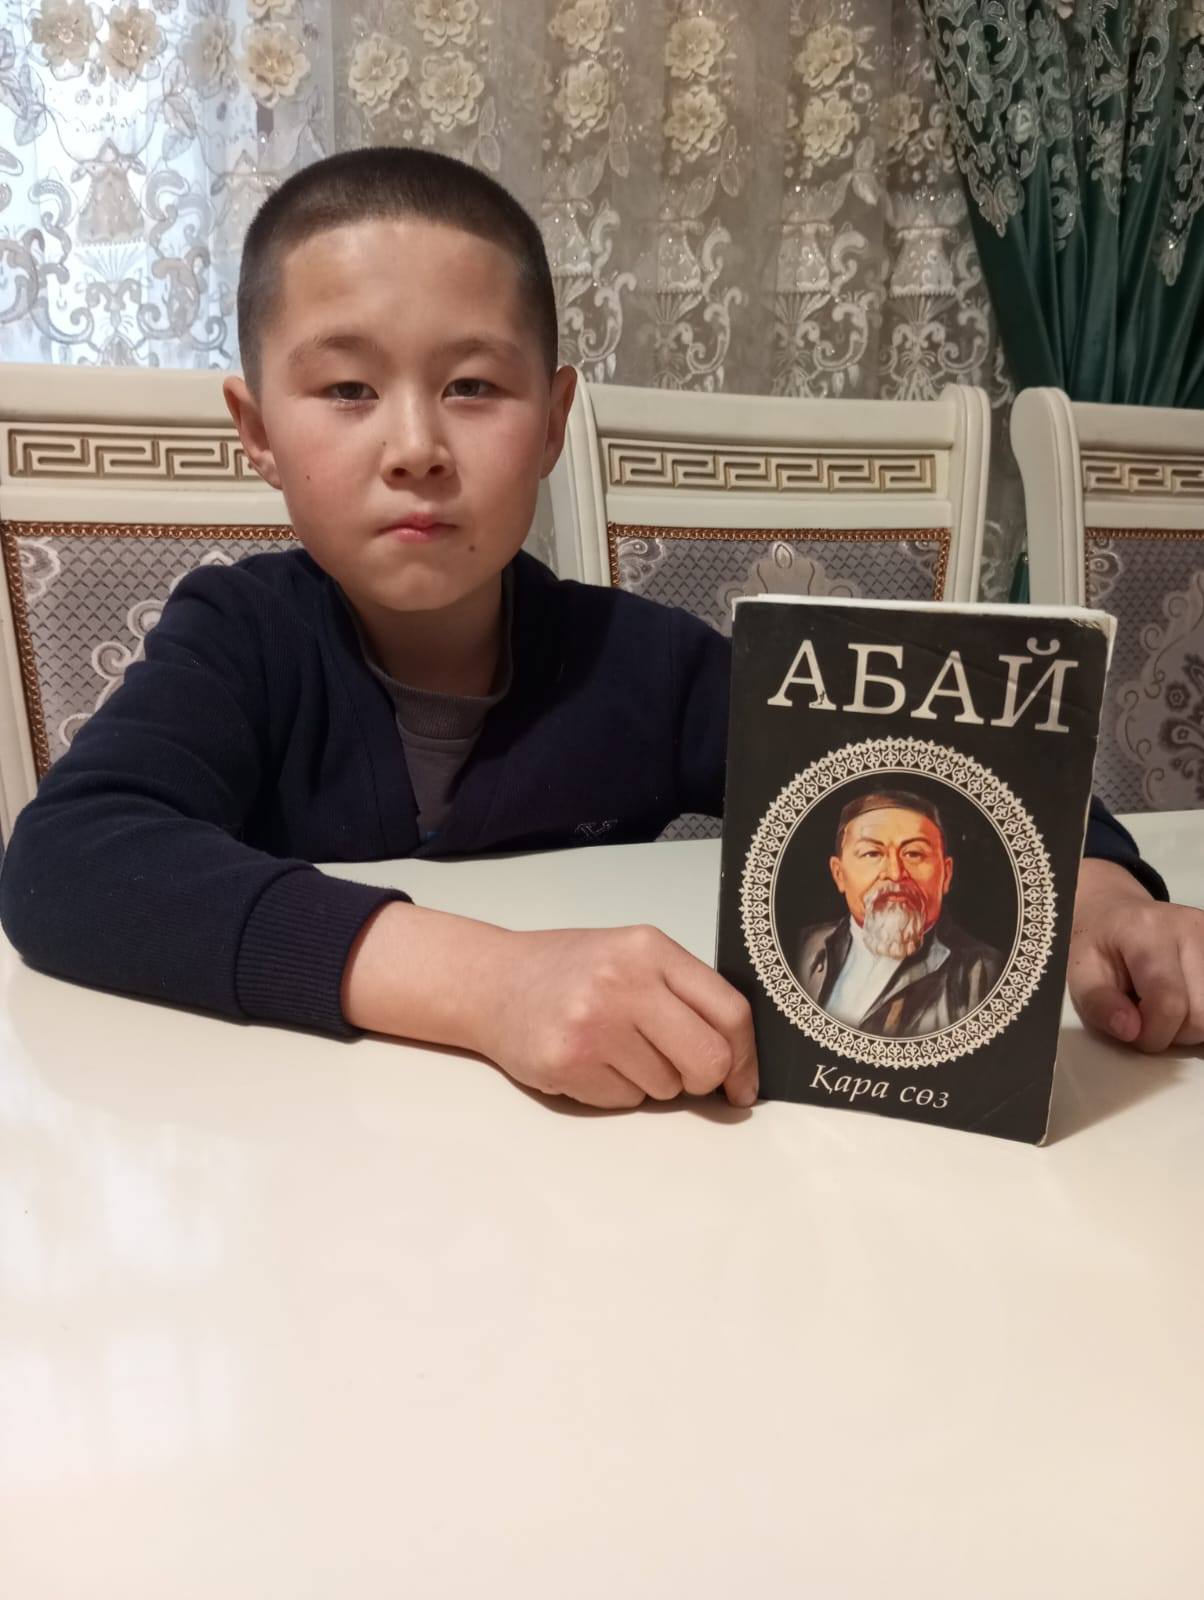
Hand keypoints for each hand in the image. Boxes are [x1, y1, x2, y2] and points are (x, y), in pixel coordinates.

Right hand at [472, 923, 758, 1109]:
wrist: (490, 982)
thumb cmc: (568, 971)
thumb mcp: (630, 957)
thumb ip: (682, 994)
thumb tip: (736, 1061)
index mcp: (649, 949)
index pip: (729, 1011)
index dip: (746, 1058)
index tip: (744, 1084)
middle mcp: (622, 982)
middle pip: (708, 1059)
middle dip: (704, 1080)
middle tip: (680, 1072)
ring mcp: (592, 1024)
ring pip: (666, 1086)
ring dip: (650, 1080)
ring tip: (612, 1048)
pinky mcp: (567, 1062)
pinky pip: (626, 1100)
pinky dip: (616, 1090)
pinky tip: (589, 1061)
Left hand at [1067, 858, 1203, 1052]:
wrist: (1115, 915)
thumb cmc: (1097, 945)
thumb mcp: (1079, 973)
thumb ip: (1099, 1003)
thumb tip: (1131, 1031)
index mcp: (1146, 931)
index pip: (1170, 1002)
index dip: (1153, 1034)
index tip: (1133, 1032)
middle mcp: (1189, 928)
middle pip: (1202, 1015)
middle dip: (1174, 1032)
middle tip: (1147, 1017)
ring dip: (1191, 1024)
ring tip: (1163, 1005)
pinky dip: (1200, 1010)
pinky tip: (1182, 998)